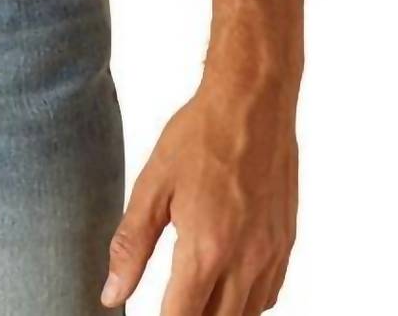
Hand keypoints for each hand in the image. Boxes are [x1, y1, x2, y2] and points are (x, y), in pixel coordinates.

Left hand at [102, 79, 297, 313]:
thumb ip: (131, 246)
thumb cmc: (200, 137)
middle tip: (169, 302)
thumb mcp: (152, 187)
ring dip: (219, 313)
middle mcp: (246, 261)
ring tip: (193, 296)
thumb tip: (110, 294)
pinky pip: (269, 295)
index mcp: (206, 250)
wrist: (252, 102)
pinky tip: (225, 282)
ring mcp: (271, 255)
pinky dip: (246, 301)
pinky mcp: (286, 243)